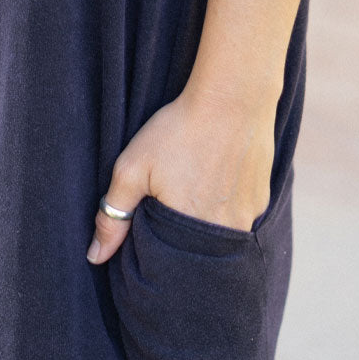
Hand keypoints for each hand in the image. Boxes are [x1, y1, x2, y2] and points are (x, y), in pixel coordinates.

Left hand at [87, 83, 275, 264]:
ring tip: (194, 187)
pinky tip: (216, 178)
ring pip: (220, 234)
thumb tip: (95, 257)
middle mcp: (226, 234)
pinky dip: (225, 204)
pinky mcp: (262, 199)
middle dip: (180, 236)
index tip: (148, 223)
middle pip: (196, 250)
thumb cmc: (179, 130)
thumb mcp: (133, 167)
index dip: (155, 247)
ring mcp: (249, 217)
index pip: (170, 263)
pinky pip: (240, 215)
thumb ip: (113, 214)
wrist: (233, 96)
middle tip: (171, 198)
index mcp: (191, 234)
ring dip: (204, 219)